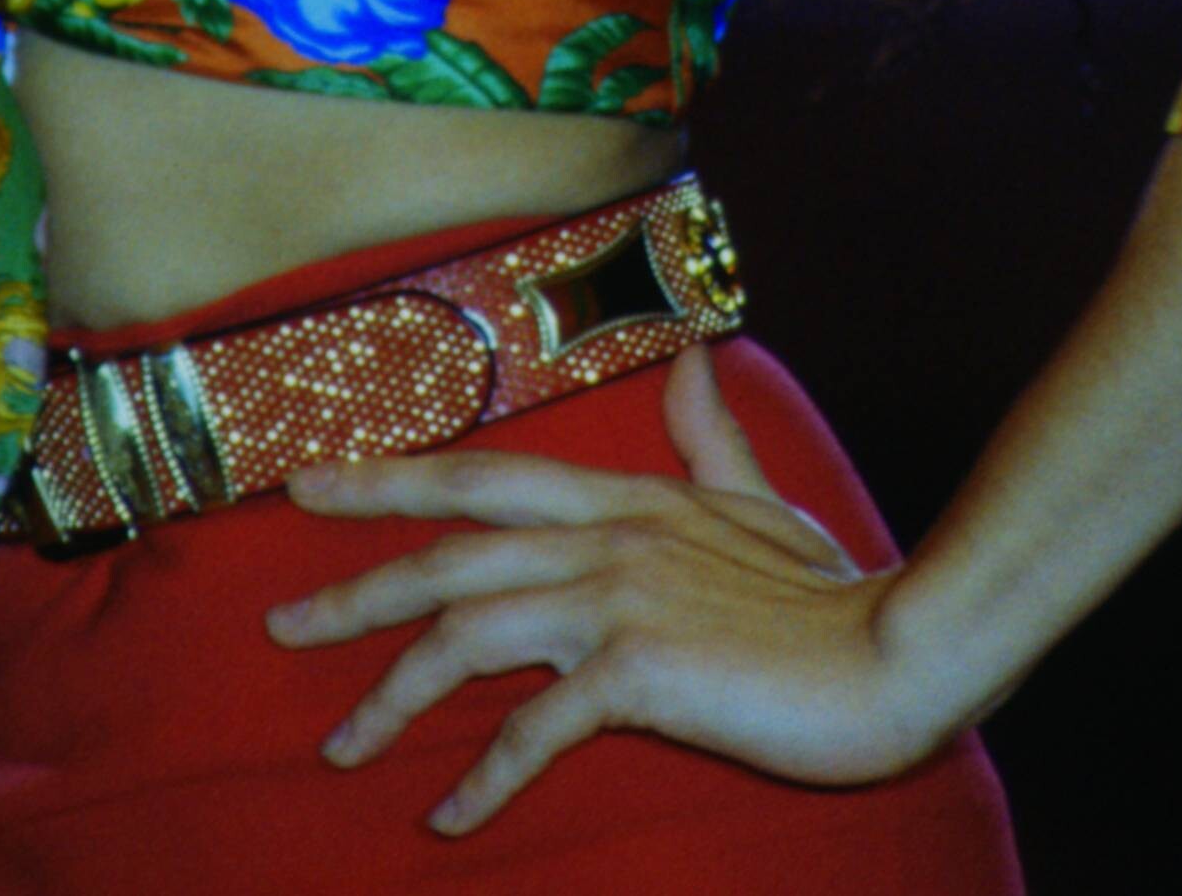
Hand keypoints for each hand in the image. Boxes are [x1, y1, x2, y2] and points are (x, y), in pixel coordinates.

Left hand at [265, 346, 963, 834]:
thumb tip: (693, 362)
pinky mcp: (640, 671)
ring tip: (341, 745)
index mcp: (626, 496)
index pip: (481, 477)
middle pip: (447, 553)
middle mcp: (607, 536)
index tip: (312, 485)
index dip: (391, 477)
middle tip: (278, 623)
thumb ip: (709, 439)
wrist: (903, 652)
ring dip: (392, 695)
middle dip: (353, 589)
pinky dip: (483, 776)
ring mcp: (619, 599)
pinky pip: (533, 727)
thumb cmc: (834, 593)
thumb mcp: (763, 503)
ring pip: (467, 634)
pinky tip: (449, 818)